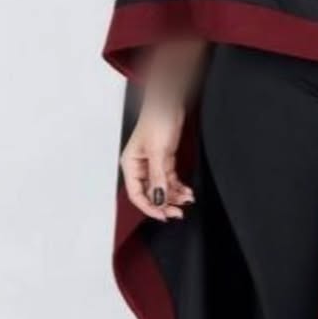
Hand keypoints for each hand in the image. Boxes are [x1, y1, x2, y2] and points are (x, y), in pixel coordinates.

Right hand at [119, 93, 194, 221]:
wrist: (169, 103)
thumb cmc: (157, 120)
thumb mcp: (158, 152)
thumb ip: (158, 178)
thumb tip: (158, 199)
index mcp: (130, 165)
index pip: (137, 195)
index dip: (150, 208)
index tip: (164, 215)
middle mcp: (140, 167)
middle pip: (150, 194)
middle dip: (164, 204)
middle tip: (178, 212)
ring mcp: (152, 165)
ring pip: (162, 189)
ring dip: (174, 196)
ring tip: (187, 199)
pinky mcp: (164, 160)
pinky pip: (170, 180)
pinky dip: (178, 187)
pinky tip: (186, 191)